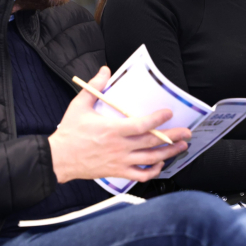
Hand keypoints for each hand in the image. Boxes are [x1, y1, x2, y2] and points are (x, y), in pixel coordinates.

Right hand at [48, 66, 191, 183]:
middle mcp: (119, 147)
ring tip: (181, 147)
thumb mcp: (80, 105)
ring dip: (169, 153)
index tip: (169, 113)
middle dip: (173, 136)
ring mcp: (120, 161)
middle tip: (187, 132)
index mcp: (112, 130)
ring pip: (151, 159)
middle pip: (152, 142)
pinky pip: (140, 175)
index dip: (157, 119)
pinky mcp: (117, 172)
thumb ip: (95, 87)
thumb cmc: (69, 132)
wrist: (59, 159)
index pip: (141, 125)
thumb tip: (105, 70)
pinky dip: (153, 171)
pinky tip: (160, 164)